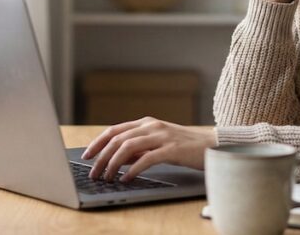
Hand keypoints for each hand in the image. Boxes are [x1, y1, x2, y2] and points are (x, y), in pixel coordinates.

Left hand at [80, 116, 215, 181]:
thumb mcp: (158, 142)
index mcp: (146, 122)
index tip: (86, 156)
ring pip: (128, 147)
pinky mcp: (172, 149)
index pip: (114, 130)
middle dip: (101, 157)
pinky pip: (146, 159)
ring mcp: (162, 136)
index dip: (97, 143)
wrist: (213, 146)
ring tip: (107, 177)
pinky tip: (127, 178)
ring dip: (113, 164)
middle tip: (93, 172)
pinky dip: (133, 169)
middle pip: (117, 139)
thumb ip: (139, 147)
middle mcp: (152, 126)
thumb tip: (117, 157)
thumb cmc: (184, 146)